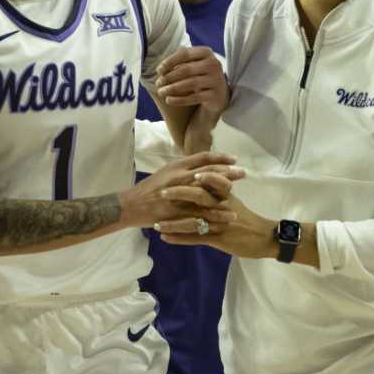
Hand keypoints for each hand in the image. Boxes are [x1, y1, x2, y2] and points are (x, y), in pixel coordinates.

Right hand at [120, 151, 242, 227]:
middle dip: (228, 173)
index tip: (234, 159)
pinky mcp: (178, 213)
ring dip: (225, 195)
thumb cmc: (149, 188)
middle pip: (209, 174)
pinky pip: (200, 214)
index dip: (220, 158)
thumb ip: (183, 168)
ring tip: (237, 197)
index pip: (203, 158)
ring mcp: (179, 197)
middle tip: (242, 173)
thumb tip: (202, 165)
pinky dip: (215, 215)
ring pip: (207, 194)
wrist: (131, 205)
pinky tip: (227, 216)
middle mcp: (179, 179)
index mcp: (177, 167)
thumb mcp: (166, 172)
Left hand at [153, 186, 277, 259]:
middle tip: (161, 192)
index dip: (193, 175)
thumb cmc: (247, 219)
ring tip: (156, 223)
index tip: (177, 172)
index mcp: (226, 195)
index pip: (210, 179)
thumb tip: (200, 177)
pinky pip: (196, 238)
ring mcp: (219, 223)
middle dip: (178, 193)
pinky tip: (165, 238)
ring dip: (173, 222)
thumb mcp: (233, 201)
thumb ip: (218, 190)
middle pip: (199, 196)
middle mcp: (221, 206)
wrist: (264, 238)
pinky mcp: (218, 239)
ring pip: (193, 220)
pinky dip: (179, 238)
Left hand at [155, 47, 227, 116]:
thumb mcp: (192, 64)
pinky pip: (194, 97)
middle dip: (169, 77)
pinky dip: (179, 99)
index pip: (185, 54)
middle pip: (186, 70)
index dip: (169, 61)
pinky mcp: (215, 95)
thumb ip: (179, 61)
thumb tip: (161, 68)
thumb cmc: (199, 75)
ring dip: (172, 88)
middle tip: (158, 83)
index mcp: (206, 53)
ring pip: (190, 83)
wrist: (218, 94)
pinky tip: (169, 100)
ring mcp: (216, 80)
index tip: (158, 70)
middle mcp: (214, 64)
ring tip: (161, 92)